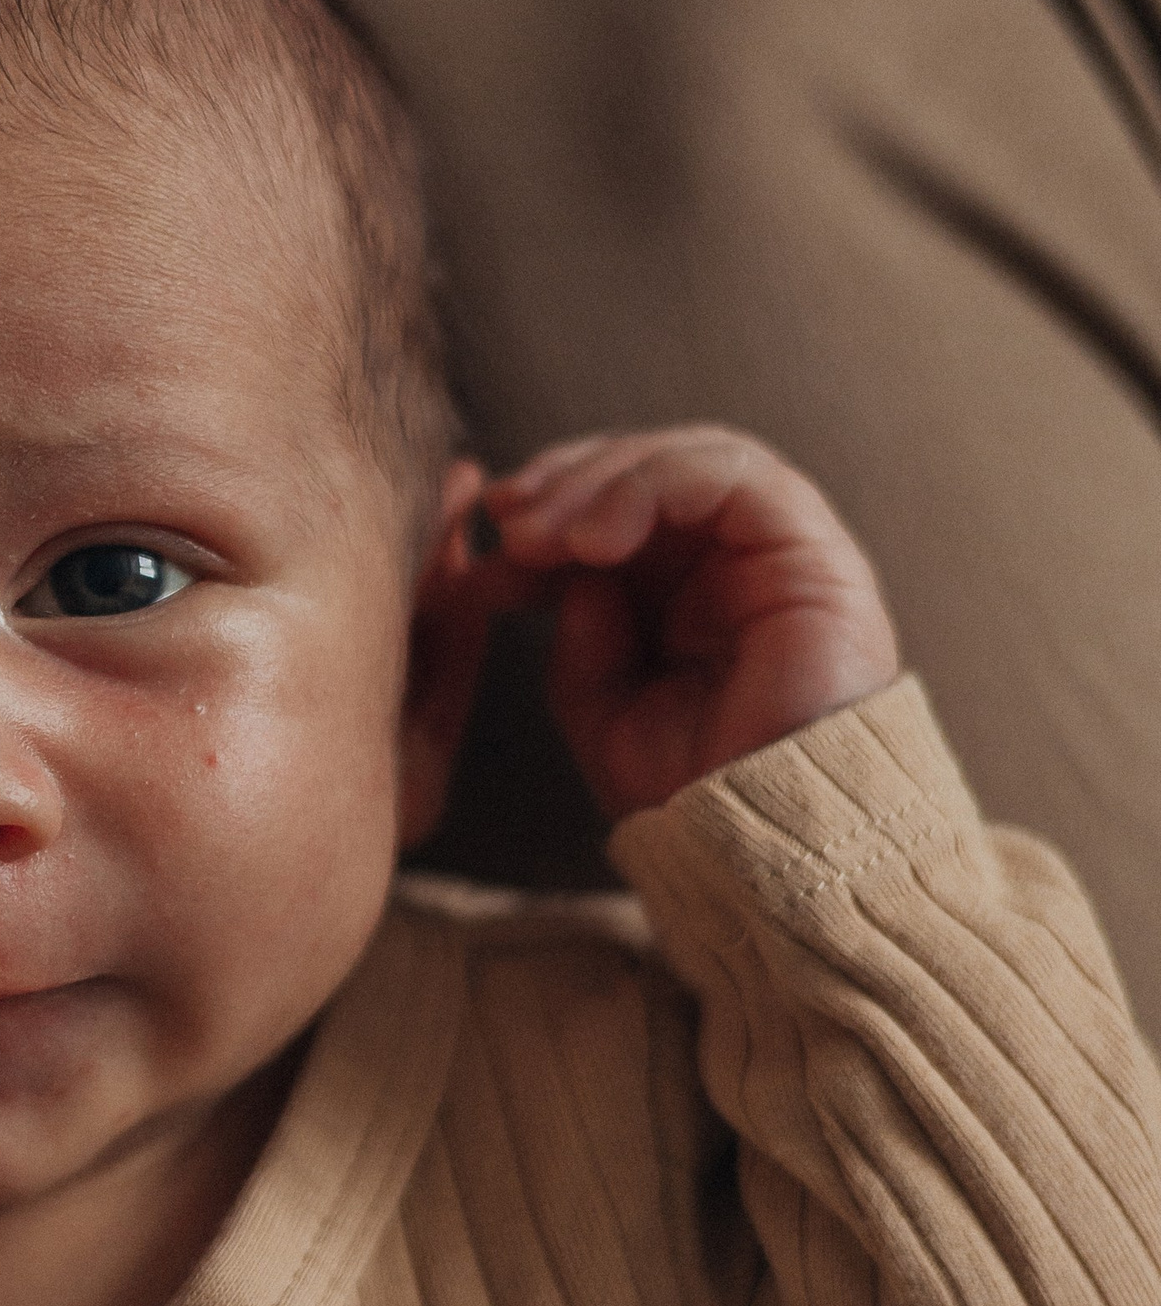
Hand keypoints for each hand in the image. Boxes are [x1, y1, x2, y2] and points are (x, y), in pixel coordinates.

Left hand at [483, 423, 900, 816]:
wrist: (757, 847)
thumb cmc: (691, 791)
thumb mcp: (602, 708)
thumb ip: (581, 633)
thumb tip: (565, 566)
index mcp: (695, 590)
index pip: (628, 502)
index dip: (556, 500)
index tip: (489, 528)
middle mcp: (742, 560)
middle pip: (655, 466)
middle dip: (569, 479)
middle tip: (507, 521)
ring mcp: (784, 552)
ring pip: (692, 458)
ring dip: (603, 481)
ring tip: (542, 535)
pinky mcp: (815, 555)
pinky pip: (736, 478)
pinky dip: (656, 488)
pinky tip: (595, 541)